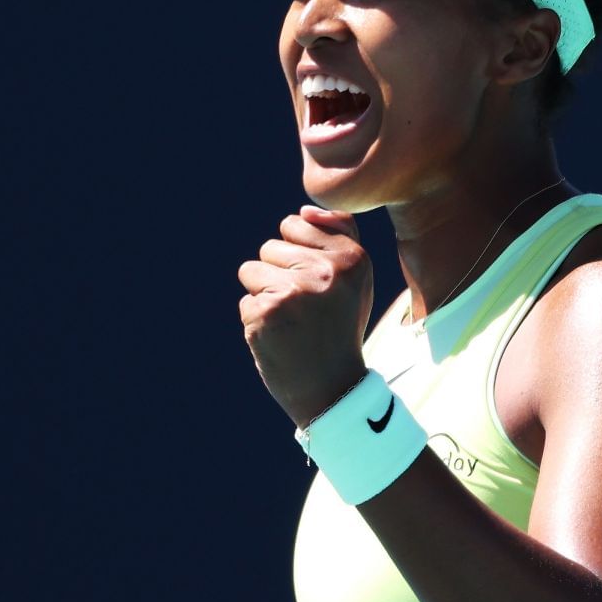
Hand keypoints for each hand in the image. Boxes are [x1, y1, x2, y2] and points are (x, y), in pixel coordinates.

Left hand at [238, 205, 375, 427]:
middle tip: (306, 311)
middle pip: (270, 247)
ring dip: (264, 296)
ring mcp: (294, 291)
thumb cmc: (339, 328)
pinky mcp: (265, 313)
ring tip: (292, 322)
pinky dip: (257, 322)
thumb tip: (303, 211)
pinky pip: (245, 301)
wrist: (332, 390)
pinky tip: (281, 339)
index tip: (319, 288)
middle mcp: (326, 270)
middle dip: (280, 275)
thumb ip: (339, 235)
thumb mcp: (356, 280)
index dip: (299, 256)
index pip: (296, 224)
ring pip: (252, 270)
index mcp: (352, 257)